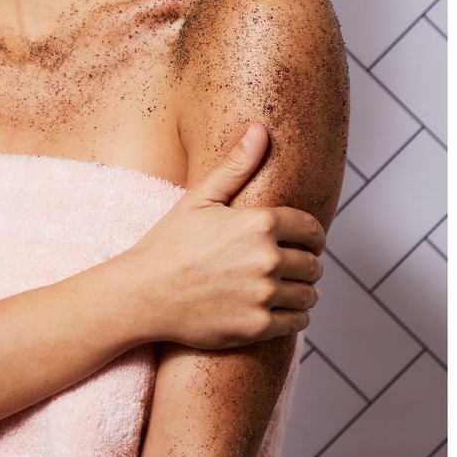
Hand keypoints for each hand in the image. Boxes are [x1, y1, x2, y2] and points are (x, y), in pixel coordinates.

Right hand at [123, 123, 324, 349]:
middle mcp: (267, 258)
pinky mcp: (258, 326)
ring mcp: (263, 295)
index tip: (301, 241)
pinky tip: (273, 307)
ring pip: (309, 294)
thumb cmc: (169, 243)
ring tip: (281, 286)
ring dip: (301, 290)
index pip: (311, 229)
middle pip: (313, 263)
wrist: (143, 293)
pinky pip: (298, 321)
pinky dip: (293, 315)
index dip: (309, 235)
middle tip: (286, 265)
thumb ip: (236, 165)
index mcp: (258, 222)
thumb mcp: (200, 198)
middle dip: (304, 263)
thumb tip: (259, 129)